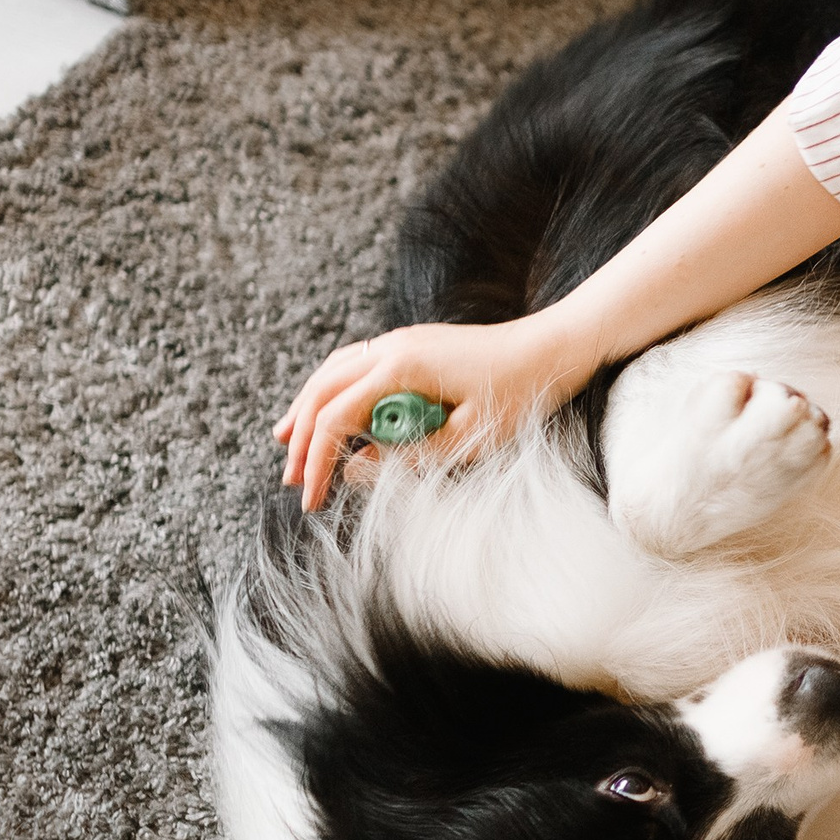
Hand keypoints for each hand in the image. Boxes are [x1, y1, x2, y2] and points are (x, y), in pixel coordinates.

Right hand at [273, 313, 597, 510]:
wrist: (554, 347)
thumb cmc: (520, 392)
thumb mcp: (467, 439)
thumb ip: (407, 456)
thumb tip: (354, 470)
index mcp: (401, 367)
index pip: (336, 417)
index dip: (318, 461)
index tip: (312, 499)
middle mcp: (392, 346)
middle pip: (322, 390)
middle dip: (301, 437)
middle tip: (291, 479)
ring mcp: (400, 341)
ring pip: (333, 372)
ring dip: (307, 408)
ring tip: (286, 441)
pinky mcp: (412, 344)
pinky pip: (355, 364)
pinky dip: (332, 389)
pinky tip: (328, 408)